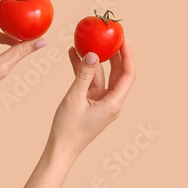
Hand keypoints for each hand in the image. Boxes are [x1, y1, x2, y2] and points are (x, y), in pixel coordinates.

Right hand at [48, 40, 135, 157]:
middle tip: (109, 36)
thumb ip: (84, 75)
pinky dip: (84, 70)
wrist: (60, 150)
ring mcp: (102, 102)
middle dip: (114, 54)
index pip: (128, 74)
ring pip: (102, 75)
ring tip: (87, 42)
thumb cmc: (68, 129)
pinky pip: (91, 82)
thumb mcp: (75, 98)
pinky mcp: (92, 103)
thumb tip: (93, 54)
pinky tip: (74, 56)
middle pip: (118, 72)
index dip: (128, 54)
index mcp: (114, 102)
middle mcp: (112, 101)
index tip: (123, 39)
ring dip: (95, 60)